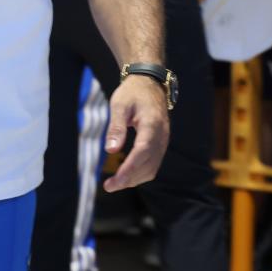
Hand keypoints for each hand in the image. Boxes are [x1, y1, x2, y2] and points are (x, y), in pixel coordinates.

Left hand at [102, 75, 169, 191]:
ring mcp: (163, 141)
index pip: (142, 152)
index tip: (115, 181)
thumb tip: (110, 151)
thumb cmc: (132, 93)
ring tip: (114, 183)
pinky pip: (153, 164)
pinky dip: (140, 173)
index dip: (129, 169)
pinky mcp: (160, 144)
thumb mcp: (120, 105)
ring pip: (152, 168)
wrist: (149, 84)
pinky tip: (126, 175)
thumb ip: (116, 127)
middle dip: (129, 179)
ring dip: (134, 179)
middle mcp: (161, 136)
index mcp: (152, 124)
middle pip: (148, 165)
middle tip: (108, 186)